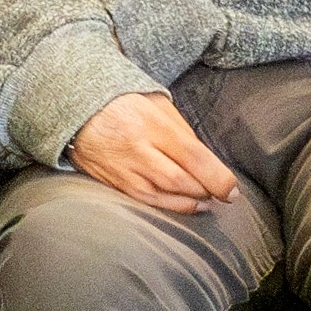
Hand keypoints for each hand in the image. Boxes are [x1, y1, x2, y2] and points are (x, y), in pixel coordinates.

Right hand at [66, 91, 244, 212]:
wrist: (77, 110)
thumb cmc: (125, 103)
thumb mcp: (158, 104)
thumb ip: (183, 131)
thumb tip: (207, 162)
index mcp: (152, 124)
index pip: (192, 155)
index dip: (216, 177)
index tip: (232, 190)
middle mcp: (138, 149)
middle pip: (180, 180)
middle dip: (207, 191)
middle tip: (223, 194)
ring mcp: (124, 169)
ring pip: (164, 195)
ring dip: (191, 202)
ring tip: (207, 200)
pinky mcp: (114, 183)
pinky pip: (147, 202)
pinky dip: (171, 207)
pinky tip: (186, 206)